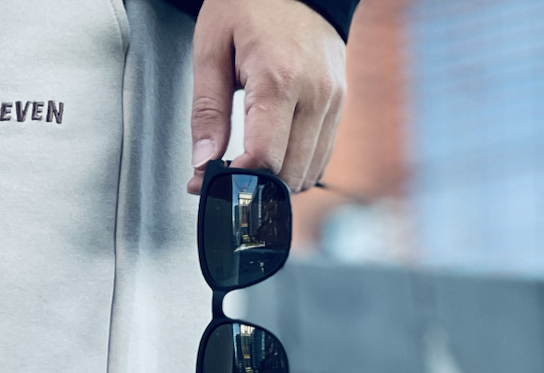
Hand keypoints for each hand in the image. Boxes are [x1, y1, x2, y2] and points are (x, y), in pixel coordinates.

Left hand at [188, 0, 346, 193]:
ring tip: (248, 163)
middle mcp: (315, 93)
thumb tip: (203, 162)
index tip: (211, 180)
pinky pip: (320, 155)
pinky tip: (274, 153)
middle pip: (288, 173)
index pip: (264, 157)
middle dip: (255, 184)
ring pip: (308, 171)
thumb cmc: (251, 3)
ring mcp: (333, 99)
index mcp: (280, 79)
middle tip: (226, 173)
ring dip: (276, 180)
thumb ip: (207, 110)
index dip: (235, 180)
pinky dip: (296, 166)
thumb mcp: (212, 47)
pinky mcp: (340, 103)